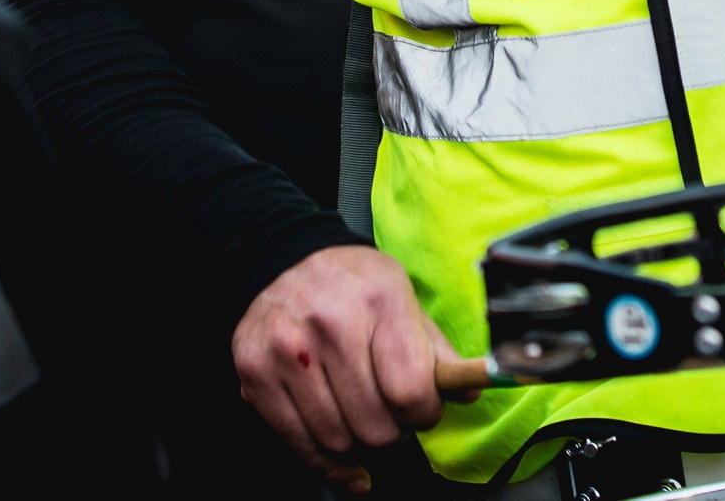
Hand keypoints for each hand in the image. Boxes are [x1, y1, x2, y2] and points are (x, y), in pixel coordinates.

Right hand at [233, 245, 462, 491]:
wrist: (286, 258)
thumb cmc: (355, 286)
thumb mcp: (404, 298)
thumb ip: (437, 350)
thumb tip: (469, 391)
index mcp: (379, 300)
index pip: (410, 390)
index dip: (424, 414)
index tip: (423, 411)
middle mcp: (329, 322)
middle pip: (374, 424)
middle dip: (394, 433)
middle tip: (393, 420)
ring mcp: (287, 349)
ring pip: (337, 440)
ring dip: (360, 447)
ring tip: (365, 425)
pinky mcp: (255, 371)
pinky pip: (298, 442)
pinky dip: (327, 466)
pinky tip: (345, 464)